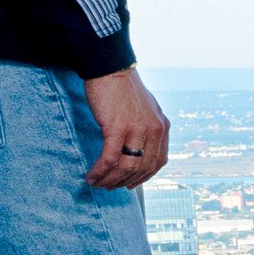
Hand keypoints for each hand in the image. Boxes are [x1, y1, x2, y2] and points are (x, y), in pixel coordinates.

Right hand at [83, 68, 172, 189]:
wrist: (110, 68)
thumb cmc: (122, 88)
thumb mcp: (145, 109)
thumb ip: (145, 128)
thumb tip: (136, 148)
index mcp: (162, 126)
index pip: (159, 161)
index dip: (144, 177)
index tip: (130, 184)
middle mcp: (154, 130)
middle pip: (142, 168)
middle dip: (124, 182)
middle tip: (109, 187)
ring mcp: (137, 130)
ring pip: (126, 167)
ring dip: (110, 180)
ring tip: (97, 184)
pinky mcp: (117, 128)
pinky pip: (109, 159)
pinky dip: (99, 171)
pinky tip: (91, 176)